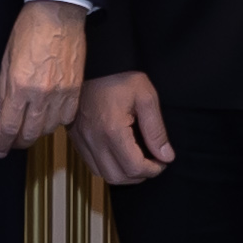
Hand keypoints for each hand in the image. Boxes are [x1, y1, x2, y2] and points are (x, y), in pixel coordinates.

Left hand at [0, 0, 87, 154]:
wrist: (58, 13)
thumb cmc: (30, 29)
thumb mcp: (6, 60)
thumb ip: (3, 93)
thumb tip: (0, 117)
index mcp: (20, 85)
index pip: (9, 126)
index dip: (2, 143)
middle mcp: (42, 93)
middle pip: (29, 133)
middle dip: (18, 142)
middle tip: (12, 142)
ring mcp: (61, 92)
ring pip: (48, 128)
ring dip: (36, 133)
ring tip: (29, 129)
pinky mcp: (76, 89)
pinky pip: (66, 118)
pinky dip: (56, 123)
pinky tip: (48, 118)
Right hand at [75, 69, 172, 185]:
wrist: (92, 64)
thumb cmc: (119, 77)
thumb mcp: (146, 97)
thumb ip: (156, 130)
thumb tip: (166, 156)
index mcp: (112, 130)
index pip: (134, 167)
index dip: (153, 170)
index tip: (162, 161)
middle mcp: (94, 140)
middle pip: (118, 177)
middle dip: (139, 176)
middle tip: (152, 163)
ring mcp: (82, 141)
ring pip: (103, 175)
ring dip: (123, 174)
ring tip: (137, 161)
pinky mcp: (76, 139)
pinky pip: (92, 165)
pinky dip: (108, 167)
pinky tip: (120, 155)